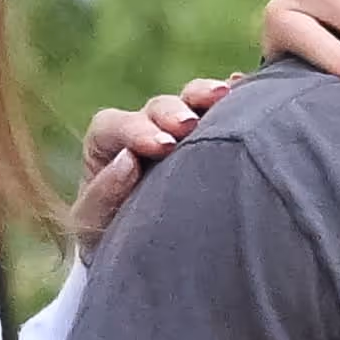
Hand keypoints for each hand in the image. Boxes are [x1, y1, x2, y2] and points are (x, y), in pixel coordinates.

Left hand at [65, 80, 230, 243]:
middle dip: (173, 112)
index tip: (162, 146)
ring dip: (205, 96)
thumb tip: (129, 161)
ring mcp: (182, 133)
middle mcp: (146, 131)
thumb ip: (103, 195)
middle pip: (157, 107)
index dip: (137, 130)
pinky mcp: (212, 137)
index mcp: (108, 147)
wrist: (145, 255)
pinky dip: (235, 94)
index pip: (115, 126)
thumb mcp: (95, 224)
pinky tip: (245, 84)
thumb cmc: (113, 238)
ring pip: (191, 102)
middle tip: (188, 125)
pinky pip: (223, 108)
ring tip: (225, 94)